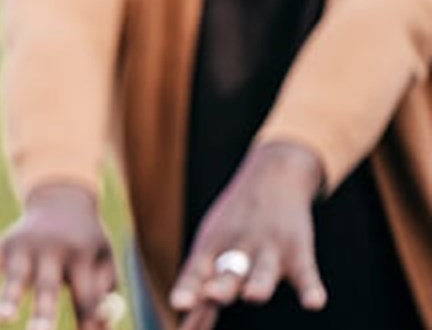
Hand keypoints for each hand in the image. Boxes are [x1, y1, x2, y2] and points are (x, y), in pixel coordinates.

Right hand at [0, 183, 120, 328]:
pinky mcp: (2, 246)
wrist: (61, 201)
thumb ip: (105, 297)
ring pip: (14, 276)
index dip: (89, 321)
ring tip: (2, 318)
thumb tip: (95, 328)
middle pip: (47, 287)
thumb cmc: (87, 245)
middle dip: (43, 313)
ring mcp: (24, 247)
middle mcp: (52, 250)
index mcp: (82, 256)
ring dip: (8, 297)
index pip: (86, 296)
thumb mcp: (105, 264)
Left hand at [170, 142, 325, 329]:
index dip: (187, 289)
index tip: (178, 304)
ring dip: (258, 284)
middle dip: (220, 287)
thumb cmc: (232, 225)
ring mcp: (268, 250)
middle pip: (228, 273)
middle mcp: (237, 250)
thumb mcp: (210, 248)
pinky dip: (311, 288)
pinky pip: (306, 273)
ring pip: (262, 272)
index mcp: (211, 250)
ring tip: (253, 295)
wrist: (272, 177)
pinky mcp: (298, 252)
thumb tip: (184, 327)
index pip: (196, 272)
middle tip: (212, 295)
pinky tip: (314, 303)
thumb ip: (200, 290)